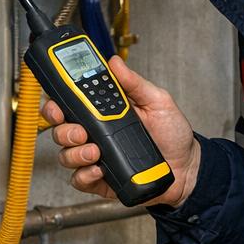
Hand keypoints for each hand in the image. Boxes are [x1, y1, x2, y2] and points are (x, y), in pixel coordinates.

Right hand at [45, 55, 200, 207]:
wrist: (187, 167)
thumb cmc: (172, 134)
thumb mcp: (158, 101)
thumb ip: (134, 83)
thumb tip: (115, 63)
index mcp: (104, 112)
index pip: (70, 104)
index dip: (56, 103)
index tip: (57, 103)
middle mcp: (95, 134)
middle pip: (60, 130)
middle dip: (64, 130)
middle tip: (81, 131)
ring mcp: (95, 158)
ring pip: (66, 156)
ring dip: (75, 153)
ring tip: (95, 151)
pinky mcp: (100, 180)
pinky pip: (79, 179)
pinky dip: (85, 175)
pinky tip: (99, 169)